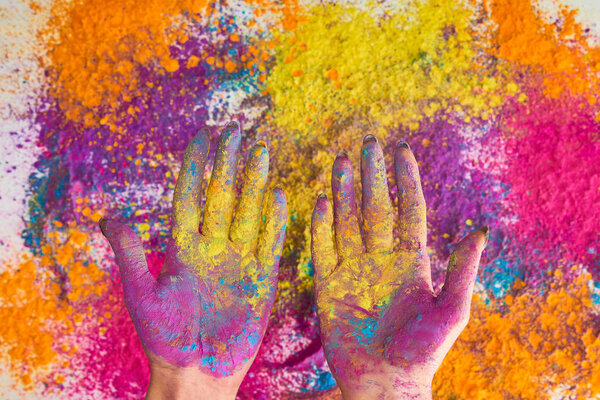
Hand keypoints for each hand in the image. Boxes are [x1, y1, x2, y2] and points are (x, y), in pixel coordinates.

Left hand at [100, 121, 286, 398]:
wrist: (197, 373)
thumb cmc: (164, 339)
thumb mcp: (141, 295)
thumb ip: (132, 254)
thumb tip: (108, 217)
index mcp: (184, 248)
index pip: (191, 196)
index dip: (197, 166)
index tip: (203, 136)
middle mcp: (213, 247)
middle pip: (223, 196)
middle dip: (228, 164)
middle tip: (236, 131)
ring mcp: (239, 260)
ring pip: (249, 212)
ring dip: (255, 182)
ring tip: (261, 151)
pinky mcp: (261, 278)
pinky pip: (270, 243)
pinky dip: (276, 220)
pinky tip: (280, 195)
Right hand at [311, 135, 487, 399]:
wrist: (385, 382)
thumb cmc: (422, 352)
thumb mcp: (451, 310)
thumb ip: (461, 269)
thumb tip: (480, 229)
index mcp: (411, 261)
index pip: (408, 210)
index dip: (405, 180)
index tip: (402, 150)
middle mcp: (380, 258)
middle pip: (375, 208)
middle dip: (371, 176)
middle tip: (367, 144)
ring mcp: (353, 269)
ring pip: (347, 221)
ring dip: (343, 191)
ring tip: (340, 161)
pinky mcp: (328, 284)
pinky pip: (323, 248)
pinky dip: (321, 225)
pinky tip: (321, 200)